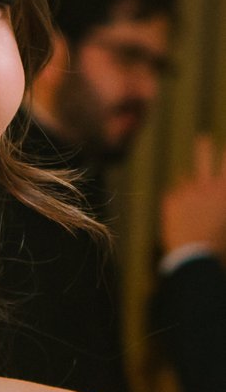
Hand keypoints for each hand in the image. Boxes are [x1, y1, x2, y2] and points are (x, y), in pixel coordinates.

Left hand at [160, 136, 225, 256]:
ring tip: (188, 208)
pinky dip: (176, 206)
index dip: (225, 157)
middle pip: (205, 162)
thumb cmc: (216, 241)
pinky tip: (181, 219)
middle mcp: (207, 187)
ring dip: (188, 192)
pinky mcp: (171, 199)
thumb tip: (218, 191)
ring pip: (185, 184)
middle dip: (204, 149)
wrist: (194, 253)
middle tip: (202, 138)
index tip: (224, 147)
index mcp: (223, 191)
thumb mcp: (224, 218)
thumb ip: (220, 201)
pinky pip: (173, 197)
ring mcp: (188, 192)